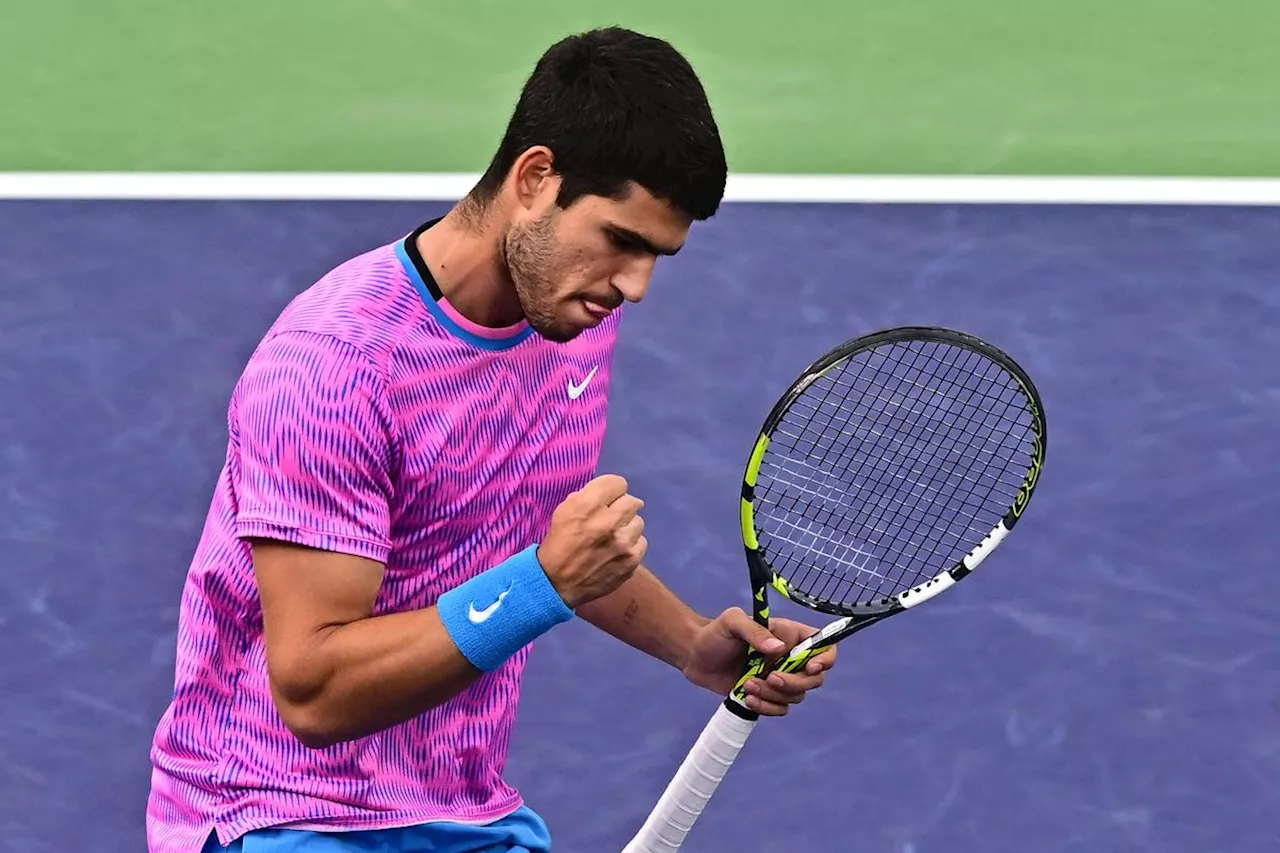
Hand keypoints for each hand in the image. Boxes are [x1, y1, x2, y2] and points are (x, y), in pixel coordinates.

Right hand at [538, 475, 646, 608]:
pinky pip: (641, 543)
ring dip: (627, 527)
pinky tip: (618, 551)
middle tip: (610, 518)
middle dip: (620, 508)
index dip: (611, 491)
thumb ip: (587, 496)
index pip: (618, 483)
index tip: (606, 499)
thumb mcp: (563, 511)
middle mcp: (608, 521)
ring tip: (614, 537)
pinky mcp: (631, 562)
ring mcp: (622, 543)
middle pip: (631, 501)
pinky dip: (631, 546)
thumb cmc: (559, 543)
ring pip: (638, 522)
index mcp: (587, 506)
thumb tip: (609, 494)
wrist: (556, 583)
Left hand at [682, 607, 836, 715]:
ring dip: (774, 696)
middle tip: (771, 678)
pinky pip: (780, 709)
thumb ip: (755, 631)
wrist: (694, 656)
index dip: (825, 658)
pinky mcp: (767, 696)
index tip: (810, 667)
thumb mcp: (732, 622)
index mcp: (790, 636)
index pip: (824, 646)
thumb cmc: (715, 633)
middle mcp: (790, 658)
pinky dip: (767, 708)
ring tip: (748, 685)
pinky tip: (748, 699)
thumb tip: (779, 648)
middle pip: (815, 679)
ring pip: (797, 696)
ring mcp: (779, 679)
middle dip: (795, 683)